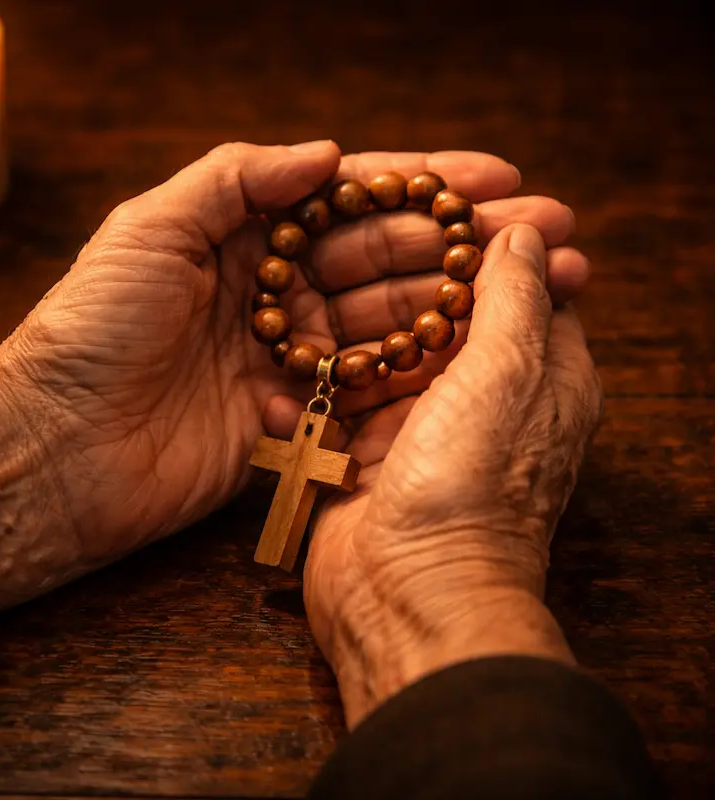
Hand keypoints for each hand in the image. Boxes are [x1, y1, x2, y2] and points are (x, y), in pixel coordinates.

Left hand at [0, 142, 585, 610]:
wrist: (60, 449)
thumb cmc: (93, 329)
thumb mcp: (152, 227)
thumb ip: (237, 179)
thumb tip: (330, 153)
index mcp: (246, 237)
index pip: (353, 202)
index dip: (426, 188)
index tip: (499, 181)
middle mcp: (276, 293)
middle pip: (387, 261)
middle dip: (467, 245)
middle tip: (549, 234)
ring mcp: (290, 357)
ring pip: (390, 322)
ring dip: (461, 305)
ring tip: (538, 288)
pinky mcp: (295, 418)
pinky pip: (369, 389)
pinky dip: (421, 371)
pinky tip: (480, 352)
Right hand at [303, 223, 601, 726]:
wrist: (408, 592)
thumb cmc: (474, 481)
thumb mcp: (509, 372)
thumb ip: (516, 298)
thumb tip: (524, 232)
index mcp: (536, 378)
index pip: (518, 291)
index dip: (486, 244)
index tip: (445, 203)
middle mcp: (478, 400)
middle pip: (438, 315)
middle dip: (399, 276)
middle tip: (352, 230)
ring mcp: (418, 427)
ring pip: (380, 355)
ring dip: (344, 329)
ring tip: (303, 280)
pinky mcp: (365, 454)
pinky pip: (338, 404)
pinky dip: (314, 388)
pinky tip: (287, 362)